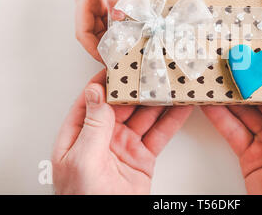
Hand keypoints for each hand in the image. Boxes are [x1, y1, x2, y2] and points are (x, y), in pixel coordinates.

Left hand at [52, 70, 191, 193]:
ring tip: (173, 82)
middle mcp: (103, 137)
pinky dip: (172, 120)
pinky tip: (182, 107)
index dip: (106, 79)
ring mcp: (125, 146)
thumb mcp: (83, 160)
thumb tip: (95, 90)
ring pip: (145, 116)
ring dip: (159, 100)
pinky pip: (159, 134)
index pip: (93, 99)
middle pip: (123, 104)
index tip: (121, 61)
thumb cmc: (84, 201)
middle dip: (139, 86)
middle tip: (155, 67)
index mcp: (80, 135)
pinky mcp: (143, 157)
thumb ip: (93, 125)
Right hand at [75, 0, 136, 60]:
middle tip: (121, 59)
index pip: (83, 31)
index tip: (106, 60)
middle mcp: (89, 2)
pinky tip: (131, 32)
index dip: (92, 48)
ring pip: (102, 27)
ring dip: (112, 39)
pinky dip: (119, 28)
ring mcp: (98, 1)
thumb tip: (118, 18)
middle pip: (92, 33)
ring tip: (128, 49)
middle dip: (103, 48)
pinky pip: (111, 19)